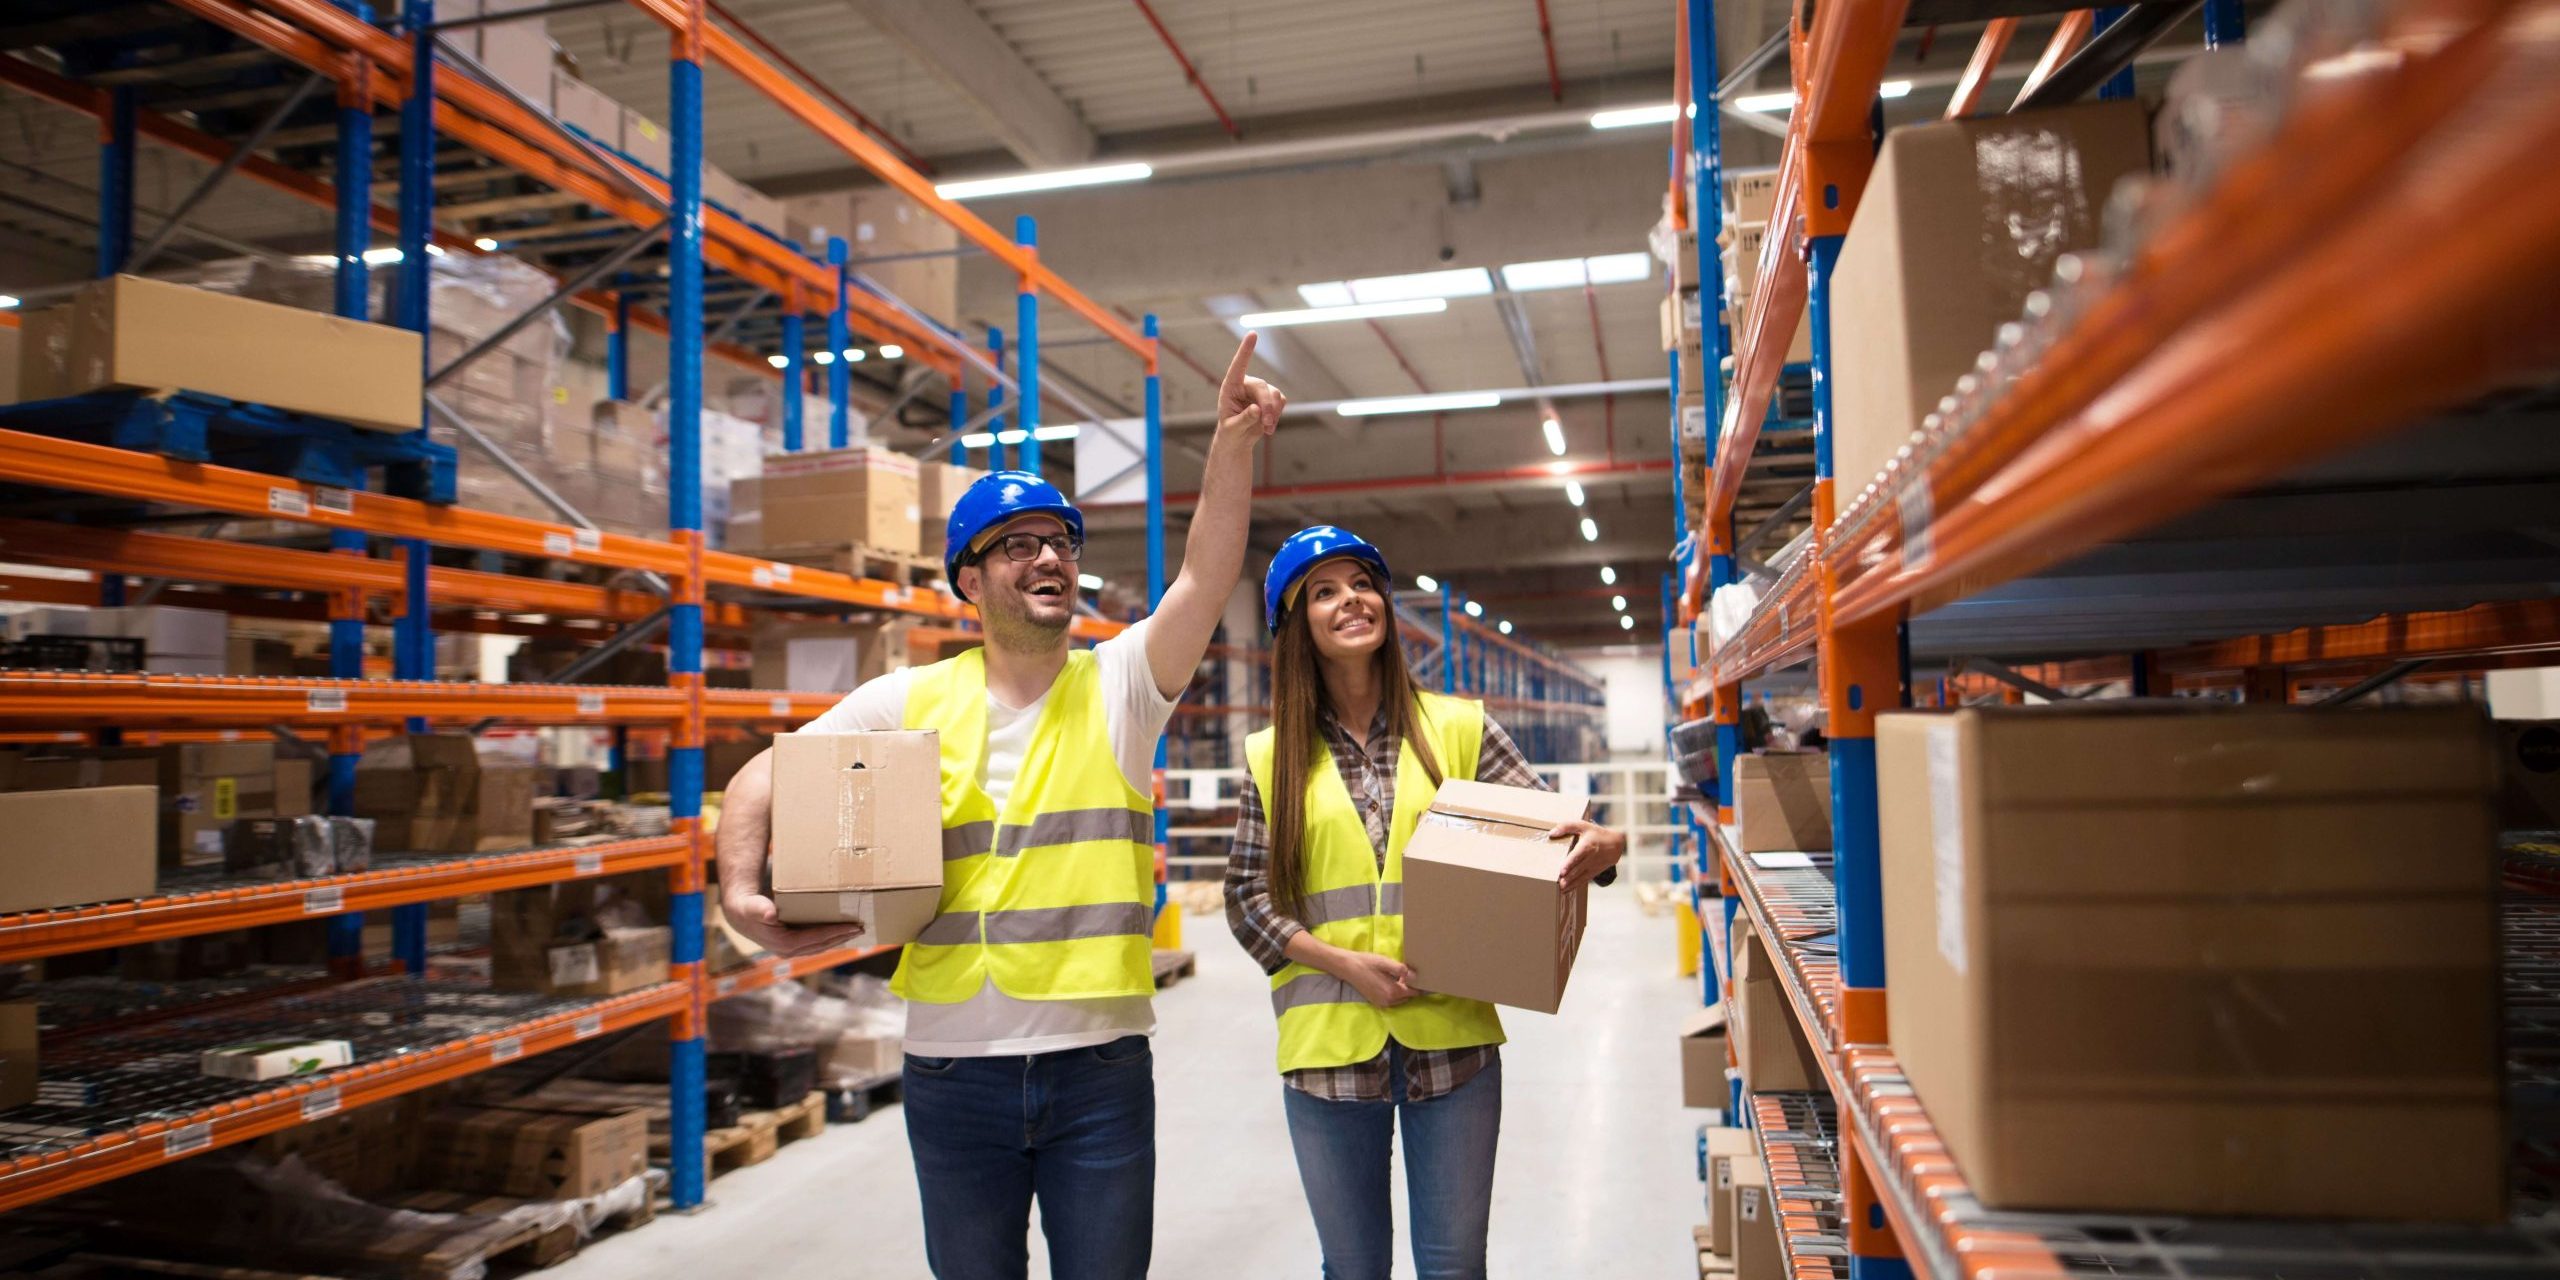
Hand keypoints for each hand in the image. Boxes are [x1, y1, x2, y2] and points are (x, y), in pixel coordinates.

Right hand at [722, 891, 867, 957]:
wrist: (740, 913)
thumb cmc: (748, 907)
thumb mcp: (752, 906)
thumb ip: (760, 909)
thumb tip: (770, 914)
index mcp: (782, 943)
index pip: (814, 940)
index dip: (834, 933)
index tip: (852, 926)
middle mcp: (788, 950)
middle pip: (821, 945)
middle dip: (842, 937)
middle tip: (862, 927)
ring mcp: (791, 949)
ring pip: (820, 946)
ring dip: (838, 939)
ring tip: (856, 930)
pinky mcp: (793, 945)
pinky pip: (816, 943)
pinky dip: (830, 938)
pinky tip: (841, 931)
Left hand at [1211, 332, 1284, 447]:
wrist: (1238, 439)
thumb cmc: (1230, 432)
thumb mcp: (1232, 429)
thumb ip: (1243, 419)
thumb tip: (1256, 409)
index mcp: (1231, 386)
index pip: (1238, 365)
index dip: (1246, 350)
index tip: (1253, 334)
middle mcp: (1246, 384)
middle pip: (1262, 387)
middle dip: (1267, 406)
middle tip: (1267, 424)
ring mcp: (1260, 390)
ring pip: (1274, 394)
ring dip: (1273, 413)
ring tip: (1266, 429)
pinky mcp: (1271, 398)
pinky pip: (1281, 401)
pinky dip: (1277, 415)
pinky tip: (1269, 427)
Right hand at [1337, 949, 1417, 1007]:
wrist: (1348, 968)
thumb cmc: (1367, 963)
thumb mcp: (1385, 962)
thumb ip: (1400, 969)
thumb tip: (1415, 975)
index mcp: (1392, 992)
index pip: (1414, 992)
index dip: (1418, 984)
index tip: (1419, 975)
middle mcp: (1389, 1001)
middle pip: (1408, 996)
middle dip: (1409, 987)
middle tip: (1405, 973)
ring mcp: (1382, 1003)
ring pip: (1400, 999)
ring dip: (1401, 990)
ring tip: (1396, 976)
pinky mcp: (1376, 1002)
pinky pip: (1392, 1000)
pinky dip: (1394, 993)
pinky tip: (1388, 981)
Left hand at [1549, 818, 1626, 890]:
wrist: (1617, 844)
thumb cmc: (1597, 834)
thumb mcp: (1583, 826)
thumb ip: (1566, 827)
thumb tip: (1552, 833)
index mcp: (1587, 846)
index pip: (1577, 856)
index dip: (1570, 864)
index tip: (1562, 871)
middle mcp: (1591, 857)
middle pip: (1578, 869)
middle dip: (1569, 877)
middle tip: (1560, 883)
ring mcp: (1593, 866)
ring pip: (1582, 876)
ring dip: (1572, 883)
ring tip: (1562, 889)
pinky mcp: (1595, 871)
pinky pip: (1585, 879)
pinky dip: (1576, 885)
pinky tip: (1568, 889)